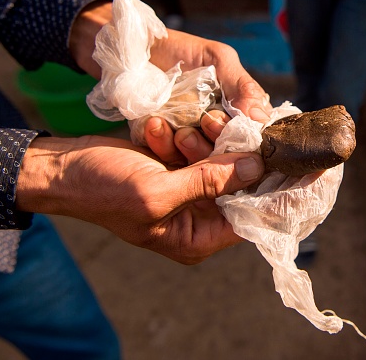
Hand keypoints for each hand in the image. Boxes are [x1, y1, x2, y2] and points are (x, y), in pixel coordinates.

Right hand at [15, 135, 264, 263]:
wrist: (63, 166)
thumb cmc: (102, 189)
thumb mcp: (156, 192)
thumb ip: (208, 181)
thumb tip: (256, 167)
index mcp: (196, 237)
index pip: (252, 218)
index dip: (277, 192)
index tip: (302, 165)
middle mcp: (198, 216)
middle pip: (239, 186)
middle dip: (227, 154)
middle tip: (213, 127)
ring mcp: (188, 190)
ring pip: (219, 161)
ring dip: (200, 141)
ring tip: (175, 133)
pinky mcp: (177, 167)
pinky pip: (196, 149)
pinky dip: (180, 137)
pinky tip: (158, 131)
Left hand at [70, 0, 272, 164]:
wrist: (135, 48)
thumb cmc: (181, 50)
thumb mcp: (219, 59)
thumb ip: (242, 86)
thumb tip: (261, 118)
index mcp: (236, 112)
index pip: (251, 135)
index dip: (246, 136)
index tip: (235, 124)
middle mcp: (215, 131)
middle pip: (227, 152)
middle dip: (218, 140)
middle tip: (207, 120)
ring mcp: (189, 140)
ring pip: (199, 159)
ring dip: (191, 147)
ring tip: (181, 131)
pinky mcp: (164, 146)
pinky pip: (168, 155)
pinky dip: (162, 143)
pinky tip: (155, 125)